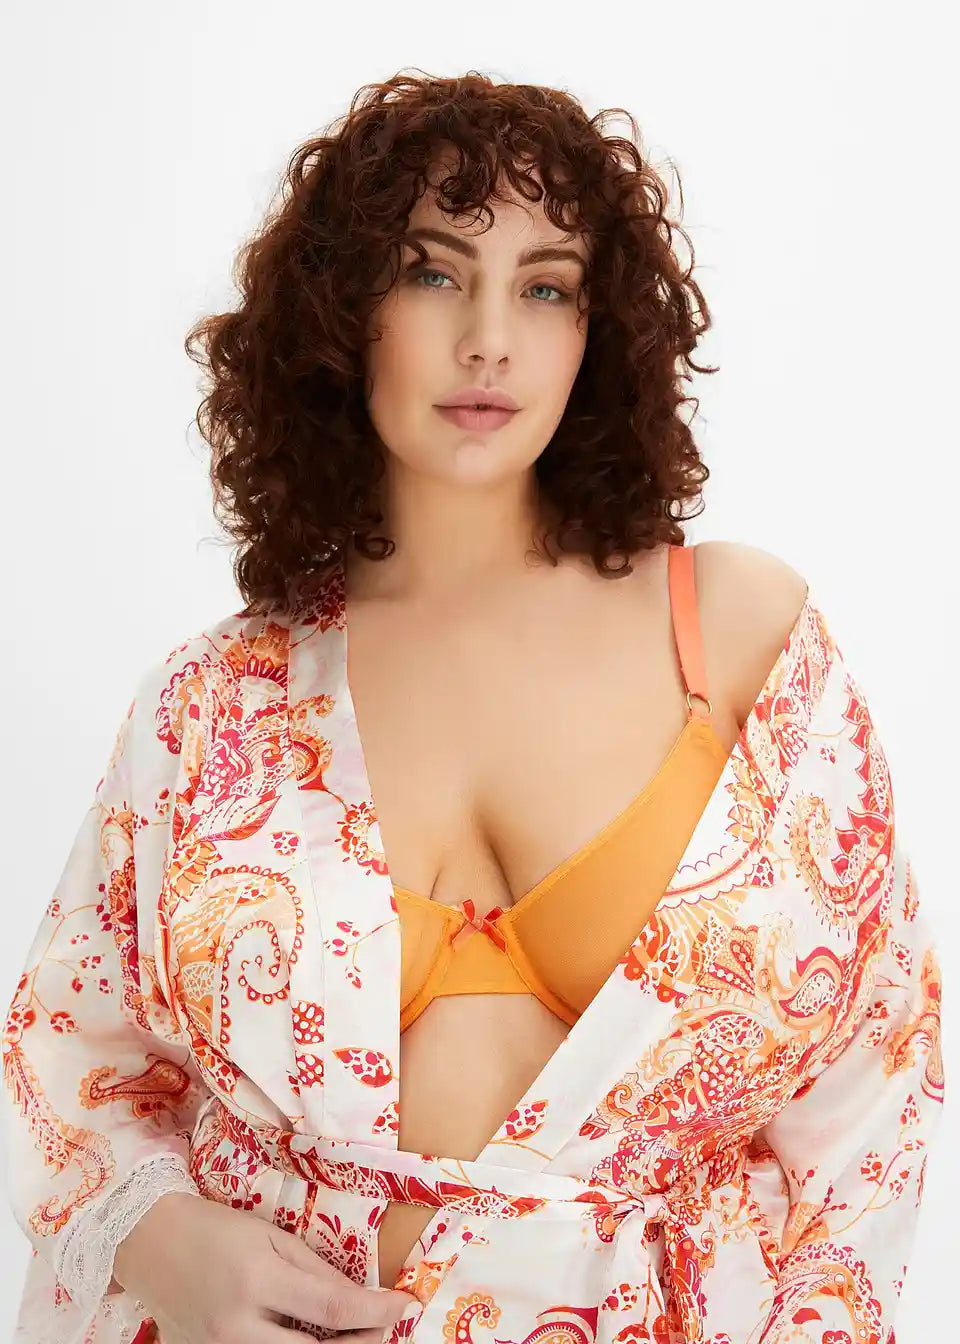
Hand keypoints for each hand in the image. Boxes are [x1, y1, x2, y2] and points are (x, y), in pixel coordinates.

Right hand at [112, 1191, 417, 1342]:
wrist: (149, 1243)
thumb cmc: (216, 1228)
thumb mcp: (271, 1236)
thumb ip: (316, 1271)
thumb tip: (360, 1299)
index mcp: (257, 1281)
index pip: (332, 1307)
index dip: (376, 1312)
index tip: (407, 1307)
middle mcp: (236, 1327)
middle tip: (385, 1331)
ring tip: (351, 1335)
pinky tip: (309, 1340)